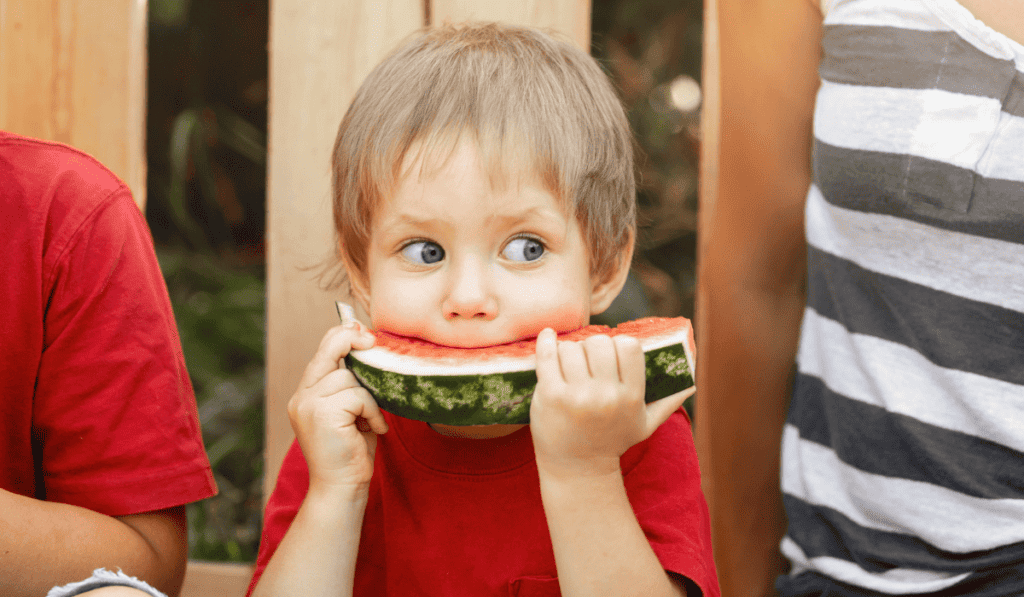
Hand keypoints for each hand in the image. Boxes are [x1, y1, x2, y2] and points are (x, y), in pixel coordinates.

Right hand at [288, 321, 386, 491]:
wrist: (341, 488)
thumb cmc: (352, 451)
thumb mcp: (350, 413)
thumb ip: (351, 386)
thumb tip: (369, 352)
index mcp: (306, 394)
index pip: (321, 351)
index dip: (342, 336)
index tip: (363, 332)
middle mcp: (302, 396)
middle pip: (329, 351)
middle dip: (353, 342)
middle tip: (372, 342)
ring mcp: (308, 404)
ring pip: (349, 377)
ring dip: (369, 398)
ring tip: (370, 420)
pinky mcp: (321, 414)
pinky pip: (358, 395)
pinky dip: (372, 412)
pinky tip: (373, 429)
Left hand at [530, 328, 692, 478]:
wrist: (578, 470)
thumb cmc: (612, 442)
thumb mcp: (645, 425)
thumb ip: (668, 402)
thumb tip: (691, 382)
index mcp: (631, 397)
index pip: (628, 346)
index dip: (617, 345)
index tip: (608, 355)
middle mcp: (607, 396)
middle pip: (599, 343)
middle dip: (591, 347)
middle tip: (586, 361)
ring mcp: (578, 396)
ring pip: (572, 347)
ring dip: (568, 351)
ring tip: (568, 365)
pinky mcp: (551, 397)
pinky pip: (547, 356)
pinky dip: (545, 342)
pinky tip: (547, 337)